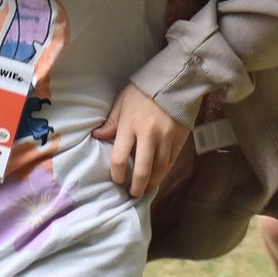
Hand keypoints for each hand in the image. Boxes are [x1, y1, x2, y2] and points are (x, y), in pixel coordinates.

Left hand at [93, 84, 190, 198]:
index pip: (120, 158)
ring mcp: (167, 138)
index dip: (117, 174)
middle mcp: (149, 135)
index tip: (117, 181)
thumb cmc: (143, 92)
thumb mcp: (122, 102)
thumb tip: (98, 136)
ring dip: (152, 183)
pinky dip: (165, 172)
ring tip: (146, 190)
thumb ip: (112, 122)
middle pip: (143, 170)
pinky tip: (159, 177)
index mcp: (130, 126)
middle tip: (133, 194)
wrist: (174, 82)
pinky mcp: (180, 139)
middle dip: (137, 187)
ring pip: (160, 169)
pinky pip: (172, 162)